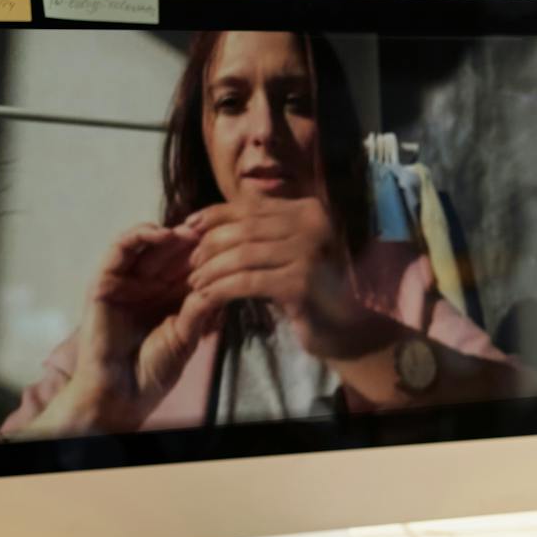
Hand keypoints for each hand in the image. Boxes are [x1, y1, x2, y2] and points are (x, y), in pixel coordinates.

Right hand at [65, 221, 213, 432]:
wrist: (122, 393)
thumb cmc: (153, 371)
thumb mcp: (186, 335)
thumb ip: (202, 308)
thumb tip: (228, 280)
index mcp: (169, 297)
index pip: (190, 266)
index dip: (209, 252)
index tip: (233, 242)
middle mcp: (148, 285)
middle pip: (172, 251)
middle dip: (194, 239)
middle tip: (214, 229)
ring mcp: (126, 281)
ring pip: (148, 245)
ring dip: (170, 234)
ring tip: (193, 233)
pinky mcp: (104, 281)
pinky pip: (120, 250)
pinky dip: (139, 236)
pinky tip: (163, 234)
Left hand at [187, 197, 354, 356]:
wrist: (349, 329)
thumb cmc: (312, 291)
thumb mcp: (285, 254)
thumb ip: (260, 234)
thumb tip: (203, 221)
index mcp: (308, 210)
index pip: (250, 206)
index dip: (214, 215)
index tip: (188, 228)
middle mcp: (313, 224)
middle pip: (245, 229)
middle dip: (210, 246)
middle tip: (191, 264)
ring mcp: (310, 252)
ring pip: (243, 255)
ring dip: (212, 269)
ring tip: (196, 283)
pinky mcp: (302, 283)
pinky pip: (249, 282)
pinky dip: (223, 288)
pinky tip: (208, 297)